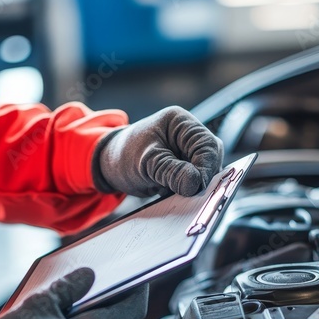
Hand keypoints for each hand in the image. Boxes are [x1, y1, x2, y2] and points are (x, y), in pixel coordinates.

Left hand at [94, 106, 223, 196]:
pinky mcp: (184, 168)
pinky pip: (194, 182)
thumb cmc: (124, 156)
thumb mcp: (146, 163)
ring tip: (175, 194)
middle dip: (202, 178)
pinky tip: (172, 195)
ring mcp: (187, 152)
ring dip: (194, 187)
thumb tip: (196, 183)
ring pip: (204, 172)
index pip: (207, 145)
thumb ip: (171, 171)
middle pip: (210, 158)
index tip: (199, 187)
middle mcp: (188, 135)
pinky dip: (187, 191)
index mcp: (180, 123)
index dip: (206, 167)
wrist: (109, 165)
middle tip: (190, 196)